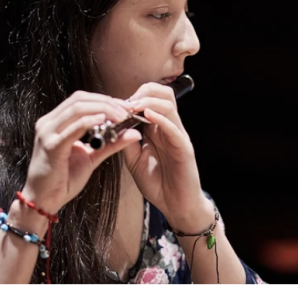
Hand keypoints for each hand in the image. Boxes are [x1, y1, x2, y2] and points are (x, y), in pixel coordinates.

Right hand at [22, 91, 139, 215]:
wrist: (43, 200)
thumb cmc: (63, 180)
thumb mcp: (91, 158)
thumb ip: (110, 144)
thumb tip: (133, 133)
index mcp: (55, 122)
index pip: (80, 100)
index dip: (104, 99)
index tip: (124, 107)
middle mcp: (48, 123)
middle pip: (79, 99)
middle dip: (106, 101)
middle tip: (126, 110)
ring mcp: (47, 133)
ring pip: (77, 109)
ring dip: (103, 109)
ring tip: (121, 116)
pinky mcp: (51, 146)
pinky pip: (73, 128)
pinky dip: (90, 122)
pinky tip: (105, 121)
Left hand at [119, 82, 207, 231]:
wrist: (175, 205)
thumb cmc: (158, 184)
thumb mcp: (134, 161)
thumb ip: (126, 143)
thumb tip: (113, 127)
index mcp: (158, 129)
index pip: (150, 99)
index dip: (133, 96)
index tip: (116, 104)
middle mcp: (169, 128)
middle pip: (163, 93)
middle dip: (143, 92)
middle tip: (126, 102)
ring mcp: (178, 136)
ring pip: (169, 105)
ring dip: (149, 101)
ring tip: (133, 106)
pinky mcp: (184, 148)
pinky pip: (174, 128)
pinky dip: (161, 118)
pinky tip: (147, 115)